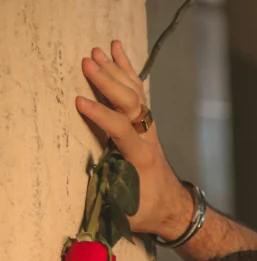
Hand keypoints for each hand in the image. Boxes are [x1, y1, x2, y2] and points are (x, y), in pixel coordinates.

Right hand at [76, 41, 193, 238]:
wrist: (173, 206)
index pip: (122, 129)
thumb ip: (112, 196)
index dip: (101, 115)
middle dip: (109, 81)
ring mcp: (148, 127)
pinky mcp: (146, 122)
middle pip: (130, 103)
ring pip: (134, 92)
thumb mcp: (129, 211)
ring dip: (115, 71)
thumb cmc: (148, 210)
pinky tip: (115, 49)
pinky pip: (137, 91)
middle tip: (87, 62)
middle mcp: (148, 137)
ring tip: (96, 51)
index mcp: (142, 157)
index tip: (79, 102)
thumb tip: (92, 179)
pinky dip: (126, 69)